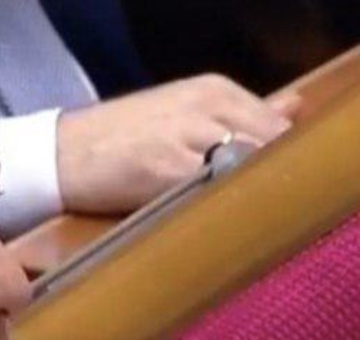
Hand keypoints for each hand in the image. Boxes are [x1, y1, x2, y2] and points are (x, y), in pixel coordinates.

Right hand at [57, 74, 300, 214]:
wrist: (60, 154)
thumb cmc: (125, 139)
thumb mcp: (188, 112)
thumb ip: (245, 113)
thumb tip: (296, 107)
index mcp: (216, 91)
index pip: (281, 129)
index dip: (293, 166)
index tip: (299, 194)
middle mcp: (207, 107)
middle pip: (272, 148)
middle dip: (282, 183)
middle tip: (287, 217)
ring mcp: (186, 137)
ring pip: (247, 169)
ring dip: (259, 198)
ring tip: (264, 228)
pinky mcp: (165, 170)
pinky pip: (212, 192)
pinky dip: (226, 209)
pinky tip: (231, 227)